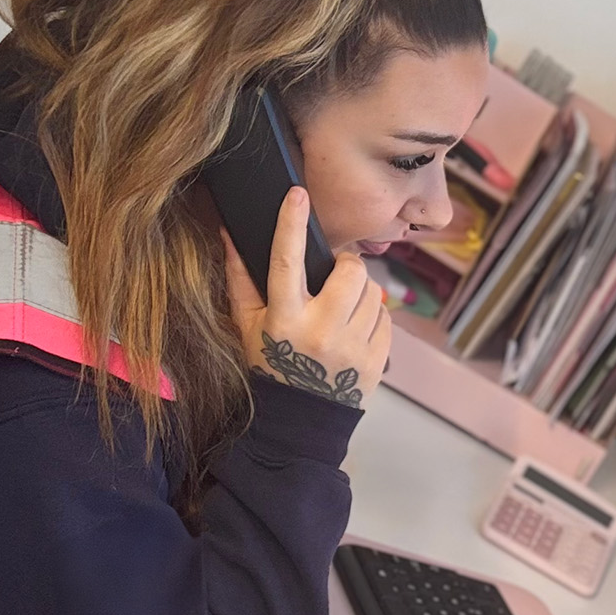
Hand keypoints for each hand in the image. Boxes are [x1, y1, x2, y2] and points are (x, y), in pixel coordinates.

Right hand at [223, 188, 389, 408]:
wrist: (300, 419)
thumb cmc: (271, 364)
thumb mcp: (249, 325)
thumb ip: (241, 279)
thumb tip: (230, 234)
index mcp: (284, 319)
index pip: (286, 262)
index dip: (291, 225)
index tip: (297, 195)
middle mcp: (319, 331)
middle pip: (350, 271)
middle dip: (346, 265)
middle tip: (334, 276)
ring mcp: (352, 348)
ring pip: (371, 292)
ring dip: (359, 292)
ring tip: (341, 308)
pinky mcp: (376, 360)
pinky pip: (385, 316)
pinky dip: (372, 316)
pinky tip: (354, 329)